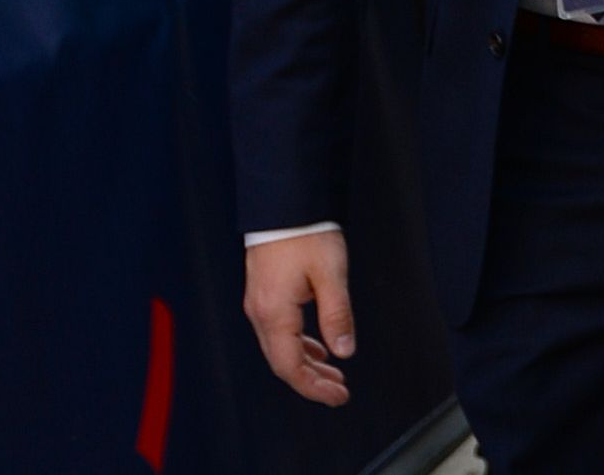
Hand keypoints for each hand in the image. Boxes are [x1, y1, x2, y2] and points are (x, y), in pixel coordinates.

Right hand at [242, 230, 354, 405]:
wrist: (283, 206)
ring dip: (307, 364)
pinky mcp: (264, 296)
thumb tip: (344, 351)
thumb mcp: (331, 275)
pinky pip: (279, 332)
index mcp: (274, 313)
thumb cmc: (306, 235)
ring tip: (334, 375)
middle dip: (311, 381)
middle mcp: (260, 314)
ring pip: (280, 348)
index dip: (313, 386)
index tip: (338, 396)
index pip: (290, 365)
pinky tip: (318, 348)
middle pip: (283, 362)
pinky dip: (300, 346)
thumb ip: (337, 315)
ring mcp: (259, 305)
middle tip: (340, 392)